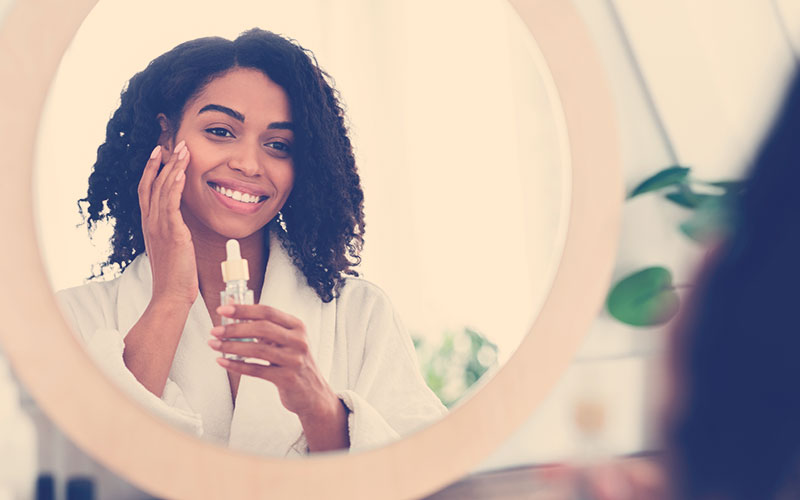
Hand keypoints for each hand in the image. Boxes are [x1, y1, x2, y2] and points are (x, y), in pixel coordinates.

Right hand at [138, 141, 197, 305]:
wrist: (170, 294)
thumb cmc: (174, 274)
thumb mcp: (170, 247)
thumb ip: (172, 231)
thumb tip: (179, 223)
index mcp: (149, 224)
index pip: (146, 190)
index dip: (151, 169)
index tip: (158, 152)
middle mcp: (150, 222)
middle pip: (153, 184)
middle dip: (165, 161)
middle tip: (176, 143)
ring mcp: (159, 226)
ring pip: (162, 189)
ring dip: (173, 167)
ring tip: (183, 150)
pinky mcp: (172, 232)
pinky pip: (171, 204)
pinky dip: (174, 186)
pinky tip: (180, 173)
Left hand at [208, 304, 341, 421]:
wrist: (312, 393)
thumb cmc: (294, 363)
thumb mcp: (284, 340)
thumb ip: (262, 324)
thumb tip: (233, 305)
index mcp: (297, 326)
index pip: (267, 312)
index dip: (244, 309)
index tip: (223, 310)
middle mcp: (298, 341)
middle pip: (262, 328)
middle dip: (234, 328)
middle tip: (215, 330)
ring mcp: (294, 360)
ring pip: (257, 349)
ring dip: (232, 347)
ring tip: (215, 345)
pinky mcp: (287, 378)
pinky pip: (257, 370)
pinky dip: (237, 365)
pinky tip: (223, 361)